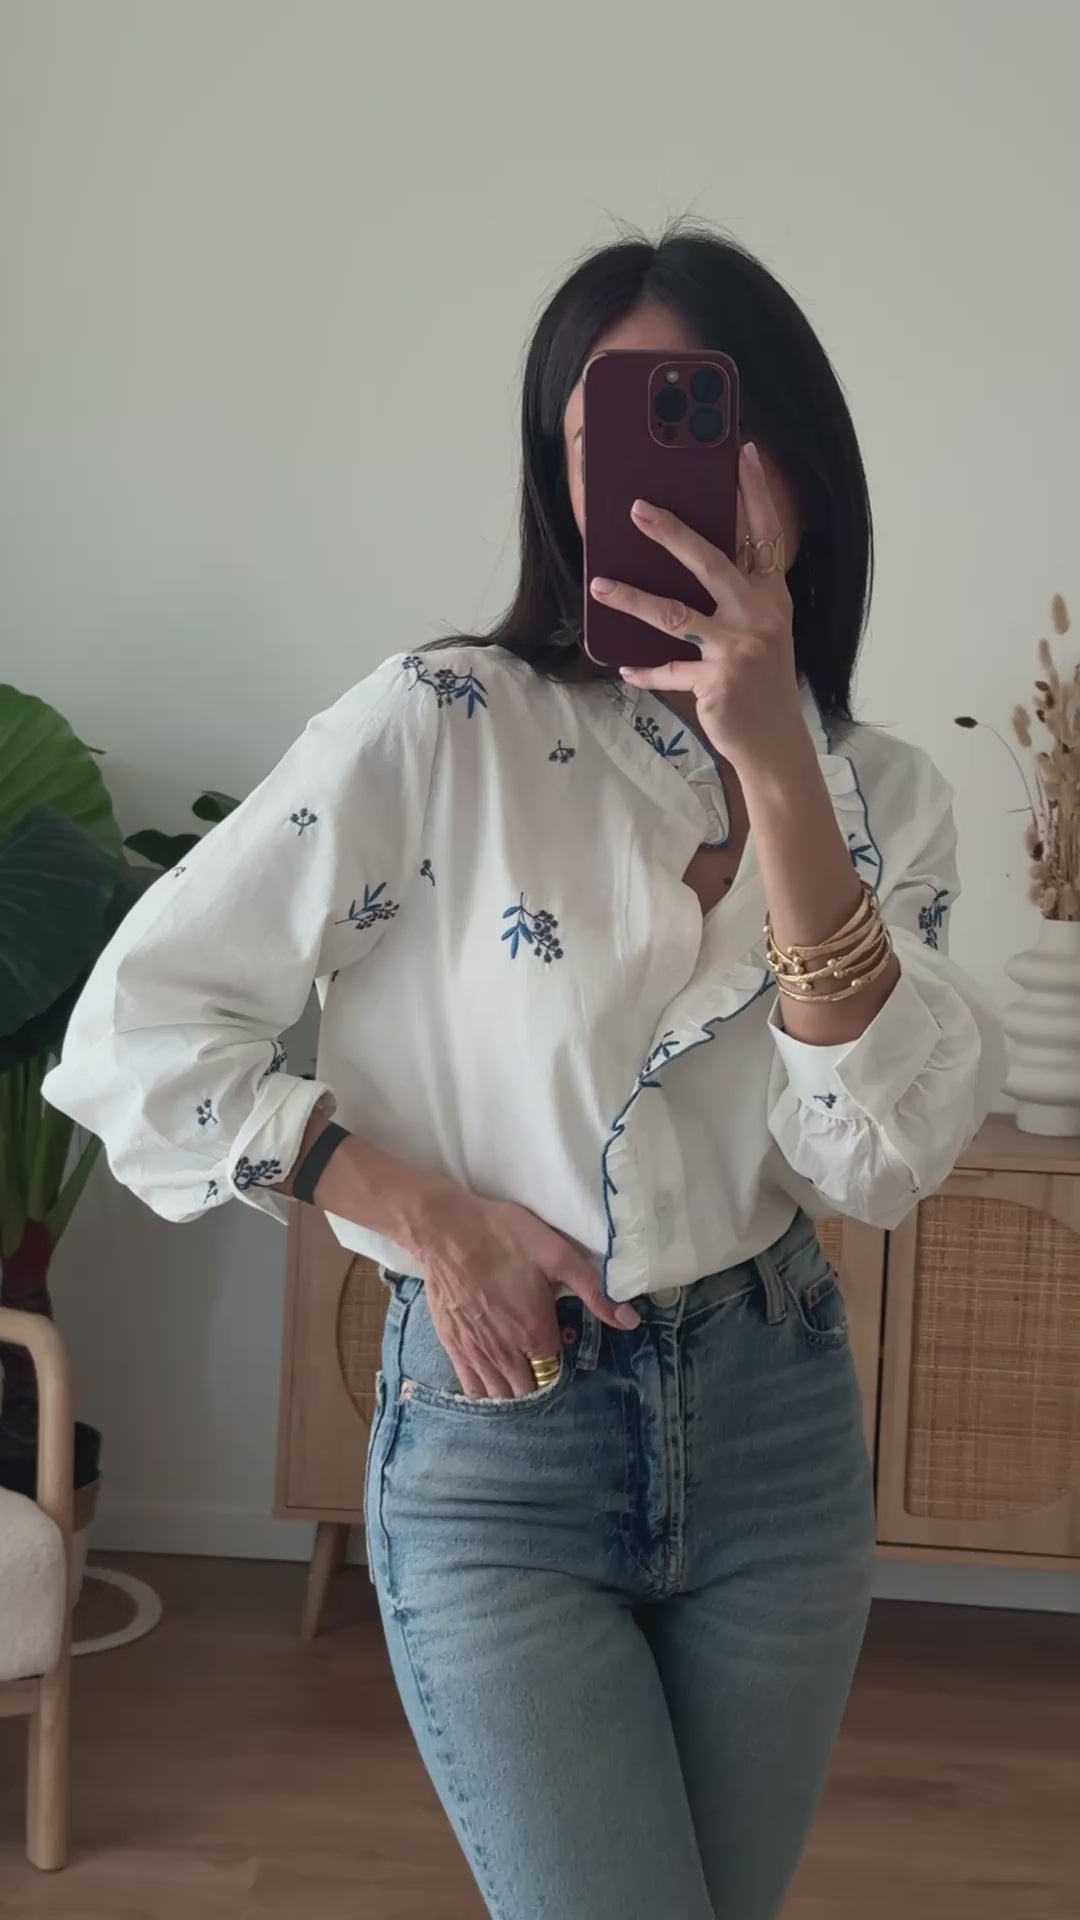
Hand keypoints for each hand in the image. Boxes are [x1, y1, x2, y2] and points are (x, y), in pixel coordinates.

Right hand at [413, 1187, 639, 1398]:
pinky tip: (491, 1376)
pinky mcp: (452, 1346)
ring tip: (519, 1366)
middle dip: (541, 1377)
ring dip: (514, 1388)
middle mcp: (506, 1352)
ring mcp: (476, 1353)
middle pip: (530, 1388)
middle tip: (540, 1350)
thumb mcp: (557, 1256)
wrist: (446, 1229)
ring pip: (501, 1394)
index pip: (557, 1368)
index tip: (560, 1334)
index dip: (562, 1354)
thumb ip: (594, 1291)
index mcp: (535, 1333)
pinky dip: (486, 1390)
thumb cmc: (503, 1237)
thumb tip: (630, 1321)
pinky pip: (472, 1388)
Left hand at [589, 441, 805, 771]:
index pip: (767, 534)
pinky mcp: (716, 682)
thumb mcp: (762, 632)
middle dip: (672, 533)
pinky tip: (624, 667)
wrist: (776, 743)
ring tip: (599, 584)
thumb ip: (737, 598)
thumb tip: (692, 557)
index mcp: (773, 597)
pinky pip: (668, 670)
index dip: (757, 492)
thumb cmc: (763, 683)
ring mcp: (737, 650)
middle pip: (711, 562)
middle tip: (637, 509)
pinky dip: (645, 671)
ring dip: (632, 598)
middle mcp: (759, 617)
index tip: (744, 453)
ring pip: (674, 615)